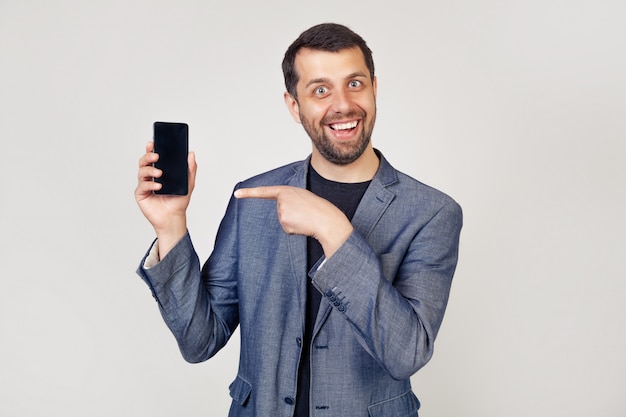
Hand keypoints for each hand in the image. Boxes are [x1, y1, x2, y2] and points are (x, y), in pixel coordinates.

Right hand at [135, 141, 196, 256]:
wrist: (174, 217)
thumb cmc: (179, 201)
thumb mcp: (188, 183)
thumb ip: (190, 169)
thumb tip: (191, 153)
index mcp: (160, 171)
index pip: (153, 157)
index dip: (151, 149)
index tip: (153, 143)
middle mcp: (150, 176)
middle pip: (144, 162)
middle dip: (148, 156)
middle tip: (156, 155)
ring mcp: (145, 185)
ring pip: (141, 171)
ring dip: (150, 169)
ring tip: (160, 172)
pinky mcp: (141, 194)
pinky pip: (142, 186)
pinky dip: (150, 184)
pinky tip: (158, 185)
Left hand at [234, 186, 352, 257]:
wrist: (327, 220)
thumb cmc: (320, 210)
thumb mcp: (304, 198)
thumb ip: (291, 200)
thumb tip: (285, 214)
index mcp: (287, 190)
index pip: (265, 191)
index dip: (249, 193)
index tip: (237, 193)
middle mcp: (282, 199)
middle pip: (279, 211)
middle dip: (290, 215)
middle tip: (305, 214)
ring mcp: (282, 210)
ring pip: (283, 221)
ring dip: (293, 223)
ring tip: (306, 219)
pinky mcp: (284, 221)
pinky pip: (286, 229)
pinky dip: (294, 230)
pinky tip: (303, 225)